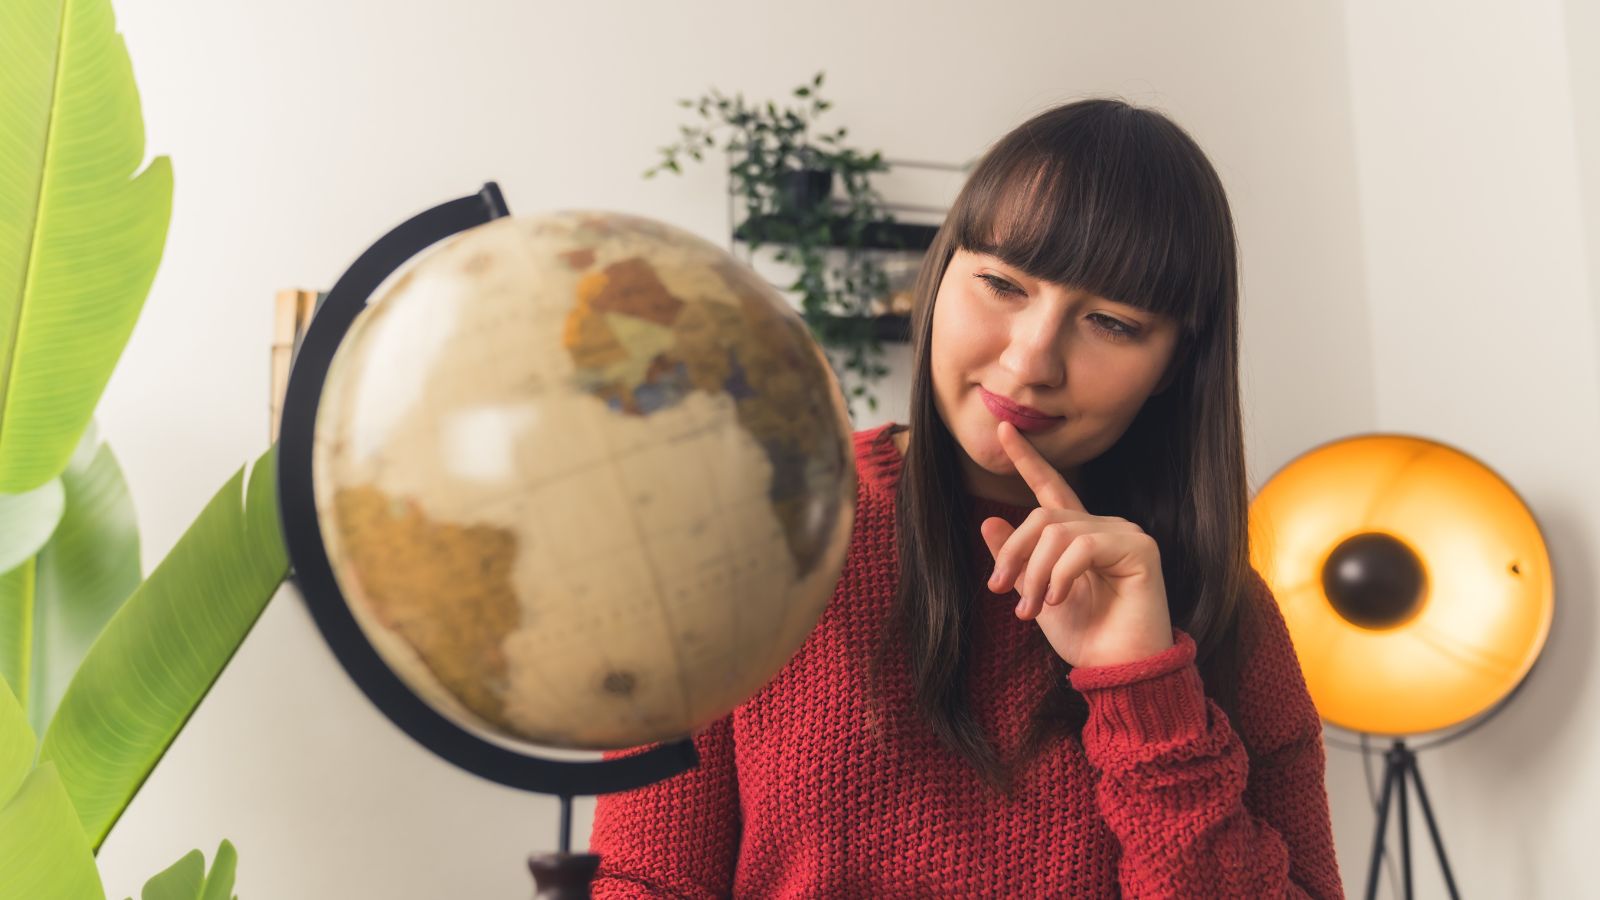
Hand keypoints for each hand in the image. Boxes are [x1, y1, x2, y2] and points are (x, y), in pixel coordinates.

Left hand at [981, 421, 1173, 668]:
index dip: (1027, 459)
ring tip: (1032, 609)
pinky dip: (1061, 574)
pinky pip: (1083, 546)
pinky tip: (1059, 599)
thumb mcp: (1035, 595)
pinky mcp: (1140, 549)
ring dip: (1035, 574)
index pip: (1050, 488)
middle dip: (1014, 554)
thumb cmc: (1084, 637)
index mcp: (1078, 535)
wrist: (1116, 669)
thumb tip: (988, 521)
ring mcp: (1125, 534)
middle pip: (1042, 516)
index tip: (1003, 430)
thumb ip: (1015, 559)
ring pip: (1058, 532)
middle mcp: (1103, 526)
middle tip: (1001, 593)